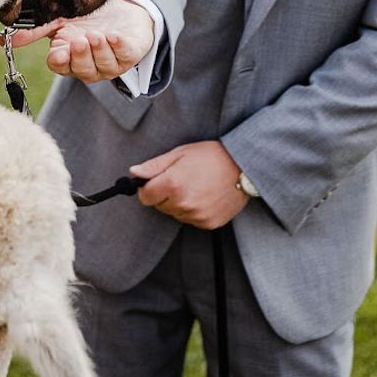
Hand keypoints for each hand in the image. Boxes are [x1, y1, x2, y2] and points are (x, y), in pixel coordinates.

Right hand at [6, 0, 154, 83]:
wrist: (121, 7)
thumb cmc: (87, 15)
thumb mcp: (59, 18)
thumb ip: (36, 29)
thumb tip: (4, 38)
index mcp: (69, 57)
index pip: (60, 66)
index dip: (60, 61)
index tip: (58, 53)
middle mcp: (88, 65)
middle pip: (82, 70)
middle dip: (81, 56)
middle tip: (80, 40)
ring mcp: (110, 63)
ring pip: (103, 67)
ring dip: (99, 50)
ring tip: (98, 34)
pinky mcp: (129, 56)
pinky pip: (125, 56)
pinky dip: (118, 46)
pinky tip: (114, 35)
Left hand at [130, 141, 248, 229]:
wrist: (243, 167)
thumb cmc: (211, 156)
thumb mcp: (180, 153)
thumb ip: (154, 166)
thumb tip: (133, 173)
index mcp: (173, 184)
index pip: (145, 196)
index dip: (148, 187)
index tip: (155, 180)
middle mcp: (183, 203)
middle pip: (159, 206)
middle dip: (164, 194)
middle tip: (180, 178)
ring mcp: (196, 216)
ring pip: (175, 213)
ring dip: (179, 202)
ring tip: (195, 185)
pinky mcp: (208, 223)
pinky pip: (191, 219)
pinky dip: (193, 210)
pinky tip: (204, 195)